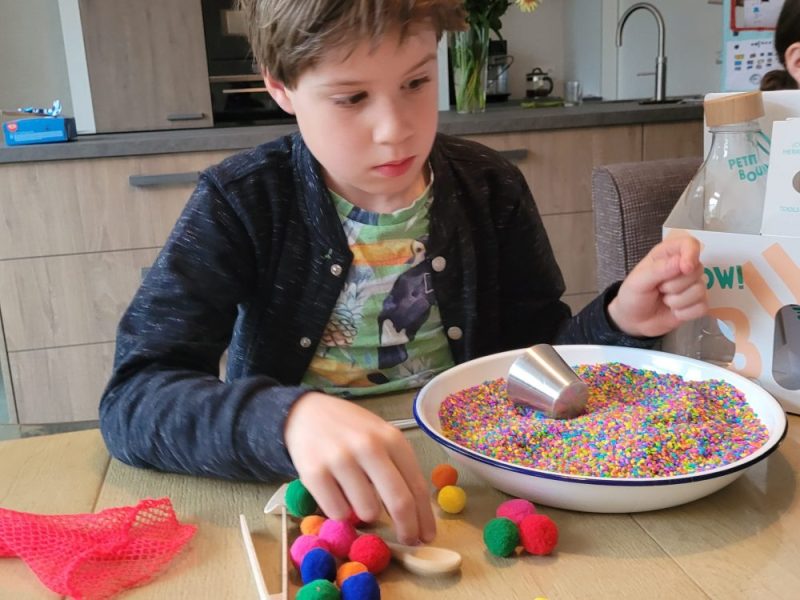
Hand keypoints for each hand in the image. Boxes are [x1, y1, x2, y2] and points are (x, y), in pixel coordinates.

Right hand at [284, 391, 434, 544]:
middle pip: (399, 502)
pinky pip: (338, 512)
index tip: (427, 536)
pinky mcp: (314, 473)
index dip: (424, 518)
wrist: (307, 413)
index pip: (416, 486)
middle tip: (407, 540)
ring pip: (367, 511)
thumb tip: (415, 516)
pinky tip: (338, 495)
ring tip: (358, 497)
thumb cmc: (351, 430)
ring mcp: (340, 459)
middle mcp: (369, 447)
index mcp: (392, 438)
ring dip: (367, 515)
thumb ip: (397, 468)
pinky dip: (341, 512)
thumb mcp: (381, 437)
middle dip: (407, 529)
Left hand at [607, 235, 707, 337]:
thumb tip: (681, 263)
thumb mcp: (638, 281)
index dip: (691, 254)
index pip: (690, 244)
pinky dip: (684, 312)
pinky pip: (702, 307)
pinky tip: (673, 311)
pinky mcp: (697, 303)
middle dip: (675, 285)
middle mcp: (683, 267)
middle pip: (697, 270)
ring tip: (664, 300)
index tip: (685, 268)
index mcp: (667, 255)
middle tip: (659, 289)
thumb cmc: (633, 296)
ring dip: (677, 301)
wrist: (633, 321)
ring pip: (700, 290)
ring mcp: (692, 286)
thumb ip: (658, 270)